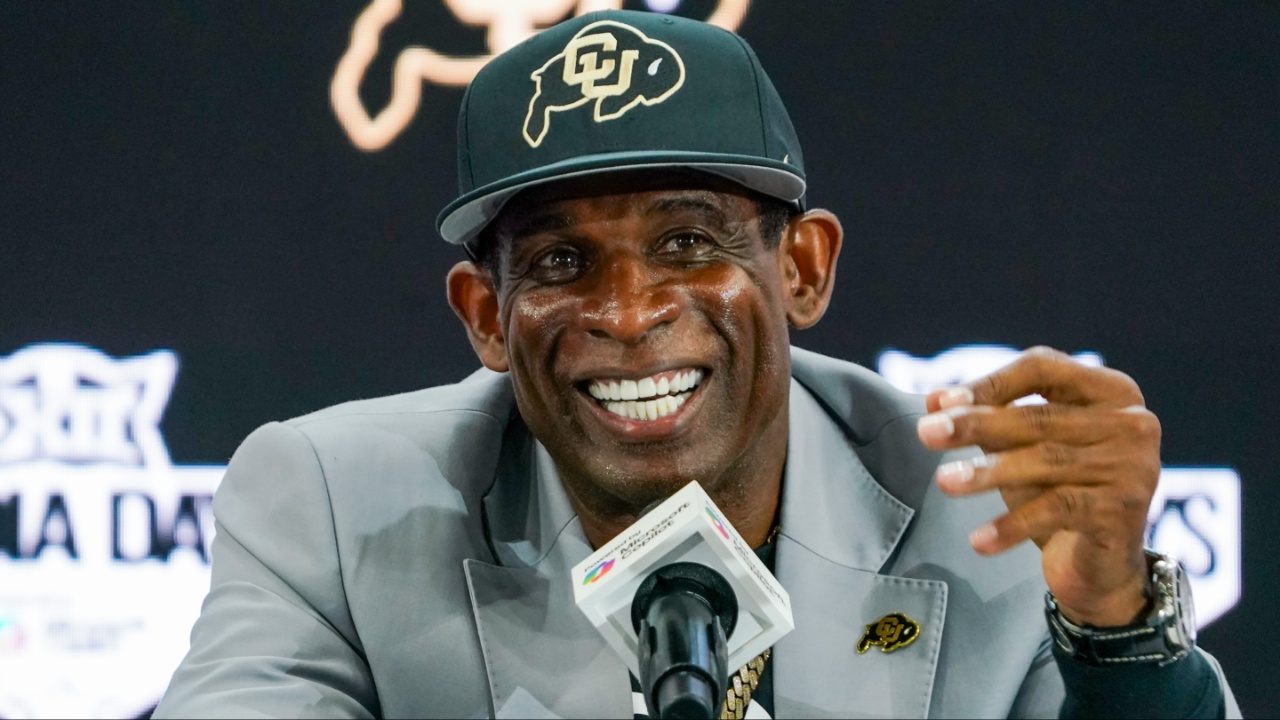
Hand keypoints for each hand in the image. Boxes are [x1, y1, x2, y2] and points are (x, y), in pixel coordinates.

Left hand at [915, 347, 1160, 626]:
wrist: (1100, 566)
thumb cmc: (1058, 490)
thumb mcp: (1022, 447)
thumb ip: (987, 417)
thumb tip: (935, 400)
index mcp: (1109, 390)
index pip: (1043, 367)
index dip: (990, 382)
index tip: (941, 402)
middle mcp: (1132, 421)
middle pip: (1040, 416)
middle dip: (976, 424)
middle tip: (926, 433)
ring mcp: (1134, 466)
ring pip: (1046, 461)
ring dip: (987, 472)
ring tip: (945, 482)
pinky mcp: (1126, 510)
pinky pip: (1058, 510)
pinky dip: (1012, 525)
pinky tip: (979, 540)